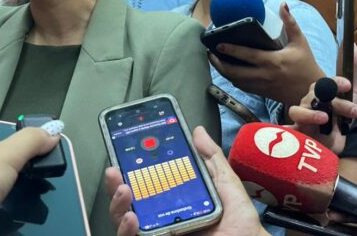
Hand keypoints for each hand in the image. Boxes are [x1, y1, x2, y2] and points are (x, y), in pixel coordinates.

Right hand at [107, 126, 268, 235]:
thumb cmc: (242, 225)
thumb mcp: (226, 185)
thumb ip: (211, 158)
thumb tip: (197, 131)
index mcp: (174, 202)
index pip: (145, 186)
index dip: (130, 171)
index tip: (123, 155)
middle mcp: (161, 219)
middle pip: (128, 202)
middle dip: (115, 185)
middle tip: (114, 171)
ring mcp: (157, 234)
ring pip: (123, 221)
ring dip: (117, 205)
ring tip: (125, 190)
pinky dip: (124, 230)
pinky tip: (132, 218)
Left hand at [209, 2, 324, 105]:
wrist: (311, 92)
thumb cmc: (306, 64)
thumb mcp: (300, 42)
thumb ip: (290, 23)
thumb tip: (282, 4)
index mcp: (273, 61)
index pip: (248, 56)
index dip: (231, 51)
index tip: (218, 44)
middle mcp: (264, 75)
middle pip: (235, 72)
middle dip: (219, 63)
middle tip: (209, 53)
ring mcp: (261, 86)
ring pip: (235, 81)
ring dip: (222, 71)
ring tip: (214, 60)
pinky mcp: (260, 93)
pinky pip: (241, 87)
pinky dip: (231, 78)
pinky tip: (226, 70)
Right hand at [288, 76, 356, 153]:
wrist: (332, 144)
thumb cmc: (337, 117)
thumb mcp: (350, 97)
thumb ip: (351, 73)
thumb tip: (353, 47)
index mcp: (320, 93)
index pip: (324, 83)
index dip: (335, 82)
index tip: (347, 85)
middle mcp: (308, 103)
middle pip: (314, 96)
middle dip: (333, 101)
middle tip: (354, 110)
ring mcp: (301, 119)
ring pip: (298, 111)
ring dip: (310, 114)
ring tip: (325, 118)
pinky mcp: (296, 135)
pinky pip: (287, 132)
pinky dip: (287, 131)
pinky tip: (291, 131)